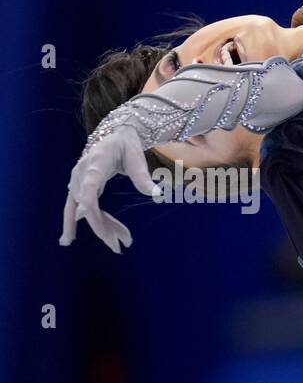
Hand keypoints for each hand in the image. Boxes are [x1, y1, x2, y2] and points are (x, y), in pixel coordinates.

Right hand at [59, 126, 160, 252]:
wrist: (113, 136)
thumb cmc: (126, 145)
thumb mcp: (136, 157)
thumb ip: (142, 176)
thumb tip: (156, 194)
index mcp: (96, 163)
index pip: (90, 185)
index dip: (88, 202)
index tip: (85, 216)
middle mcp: (82, 173)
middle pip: (88, 205)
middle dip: (103, 227)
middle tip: (120, 246)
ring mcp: (78, 181)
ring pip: (85, 210)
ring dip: (100, 228)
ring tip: (117, 246)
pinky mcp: (78, 188)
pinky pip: (72, 208)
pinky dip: (70, 223)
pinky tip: (68, 239)